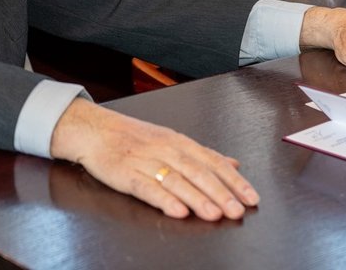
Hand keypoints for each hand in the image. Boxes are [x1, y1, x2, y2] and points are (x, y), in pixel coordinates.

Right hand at [50, 98, 258, 220]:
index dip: (232, 180)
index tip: (251, 197)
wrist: (95, 130)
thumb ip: (202, 154)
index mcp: (178, 141)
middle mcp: (165, 149)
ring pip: (176, 181)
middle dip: (219, 192)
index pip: (212, 161)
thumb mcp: (170, 139)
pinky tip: (178, 211)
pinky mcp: (126, 174)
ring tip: (214, 214)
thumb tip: (234, 163)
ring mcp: (145, 161)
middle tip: (237, 210)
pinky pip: (147, 188)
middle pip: (197, 172)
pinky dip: (164, 199)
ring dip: (197, 198)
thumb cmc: (133, 136)